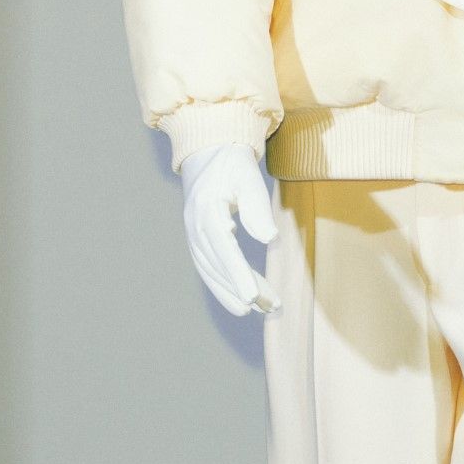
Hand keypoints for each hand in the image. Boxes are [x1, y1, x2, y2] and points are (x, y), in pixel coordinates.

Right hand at [179, 144, 279, 317]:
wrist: (208, 154)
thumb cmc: (232, 164)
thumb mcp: (248, 176)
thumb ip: (256, 206)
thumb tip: (269, 239)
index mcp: (206, 209)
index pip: (223, 247)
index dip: (237, 274)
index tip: (252, 296)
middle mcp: (195, 227)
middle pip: (218, 265)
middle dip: (242, 289)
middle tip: (271, 307)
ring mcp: (193, 236)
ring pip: (212, 272)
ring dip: (235, 293)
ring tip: (263, 309)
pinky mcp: (198, 241)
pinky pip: (209, 269)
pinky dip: (224, 287)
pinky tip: (243, 301)